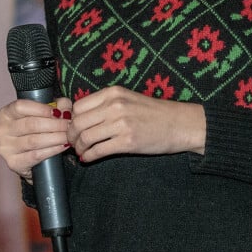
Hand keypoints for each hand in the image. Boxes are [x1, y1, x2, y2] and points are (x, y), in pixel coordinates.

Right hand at [0, 97, 72, 182]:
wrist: (32, 157)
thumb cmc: (38, 129)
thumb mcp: (47, 112)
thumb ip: (57, 105)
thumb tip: (65, 109)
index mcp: (6, 113)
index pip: (21, 107)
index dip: (41, 109)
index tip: (58, 112)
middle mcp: (2, 130)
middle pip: (30, 124)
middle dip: (54, 124)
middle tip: (69, 125)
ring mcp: (6, 148)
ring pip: (34, 141)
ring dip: (55, 138)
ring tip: (68, 136)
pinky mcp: (13, 163)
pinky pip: (35, 156)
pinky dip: (52, 150)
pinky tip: (62, 147)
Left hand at [67, 86, 205, 163]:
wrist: (179, 123)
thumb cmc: (154, 113)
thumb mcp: (128, 99)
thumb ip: (106, 104)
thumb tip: (80, 118)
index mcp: (113, 92)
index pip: (79, 106)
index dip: (72, 119)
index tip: (74, 128)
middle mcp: (115, 105)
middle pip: (78, 122)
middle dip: (71, 136)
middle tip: (73, 143)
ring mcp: (121, 124)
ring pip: (85, 137)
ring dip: (79, 147)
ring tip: (82, 151)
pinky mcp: (128, 142)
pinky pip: (98, 151)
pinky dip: (89, 156)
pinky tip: (89, 158)